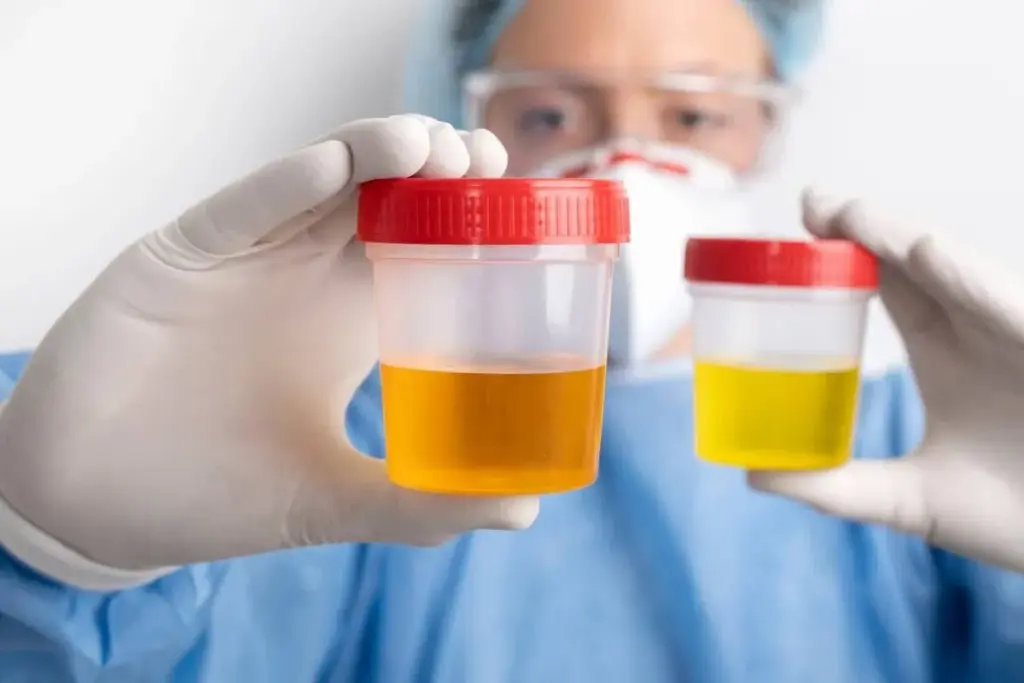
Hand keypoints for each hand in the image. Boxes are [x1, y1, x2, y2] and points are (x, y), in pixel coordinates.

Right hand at [0, 115, 538, 589]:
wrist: (96, 508)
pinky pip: (237, 210)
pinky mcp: (179, 259)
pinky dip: (282, 186)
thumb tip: (523, 509)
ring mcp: (245, 260)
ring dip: (373, 153)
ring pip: (318, 182)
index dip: (472, 215)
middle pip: (383, 193)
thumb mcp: (332, 502)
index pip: (427, 243)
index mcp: (350, 317)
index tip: (519, 197)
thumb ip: (420, 506)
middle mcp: (305, 275)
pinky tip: (329, 167)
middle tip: (482, 160)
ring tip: (426, 148)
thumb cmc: (218, 497)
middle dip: (436, 167)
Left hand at [750, 191, 1023, 572]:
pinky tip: (925, 253)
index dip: (850, 250)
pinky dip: (972, 280)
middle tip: (811, 202)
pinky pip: (1012, 305)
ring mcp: (1017, 333)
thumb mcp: (913, 501)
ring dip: (901, 239)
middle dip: (864, 227)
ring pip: (959, 270)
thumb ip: (838, 488)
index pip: (892, 284)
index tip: (798, 229)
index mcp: (948, 350)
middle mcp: (982, 331)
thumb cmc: (1018, 516)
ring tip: (845, 214)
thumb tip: (756, 476)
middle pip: (917, 261)